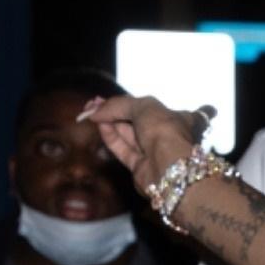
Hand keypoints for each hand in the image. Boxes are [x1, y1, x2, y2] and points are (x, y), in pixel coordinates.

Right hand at [77, 92, 209, 203]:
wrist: (168, 166)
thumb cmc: (163, 129)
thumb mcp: (144, 106)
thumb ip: (119, 104)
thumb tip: (96, 110)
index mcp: (174, 117)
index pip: (148, 106)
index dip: (127, 101)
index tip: (106, 98)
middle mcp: (164, 134)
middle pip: (135, 120)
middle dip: (114, 111)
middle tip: (93, 103)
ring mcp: (152, 151)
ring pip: (127, 134)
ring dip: (110, 122)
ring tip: (90, 112)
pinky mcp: (139, 167)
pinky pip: (123, 148)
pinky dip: (111, 136)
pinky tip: (99, 125)